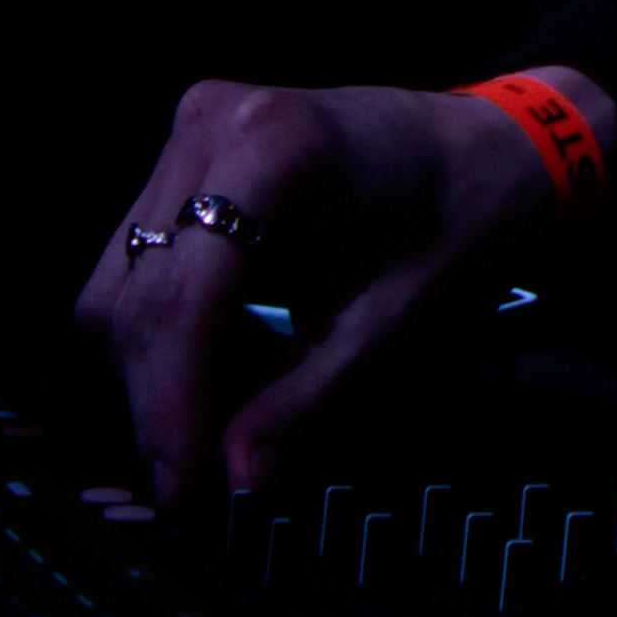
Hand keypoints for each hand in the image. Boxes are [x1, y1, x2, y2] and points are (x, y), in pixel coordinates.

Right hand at [75, 72, 611, 502]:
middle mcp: (211, 125)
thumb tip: (234, 485)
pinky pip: (140, 267)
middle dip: (161, 397)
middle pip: (133, 299)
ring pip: (119, 289)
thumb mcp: (394, 323)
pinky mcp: (190, 160)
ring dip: (160, 369)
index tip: (180, 491)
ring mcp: (194, 134)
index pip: (180, 298)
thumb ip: (304, 405)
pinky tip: (233, 361)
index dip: (169, 405)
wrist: (497, 148)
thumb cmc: (463, 219)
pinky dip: (173, 332)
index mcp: (271, 146)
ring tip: (235, 411)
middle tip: (209, 477)